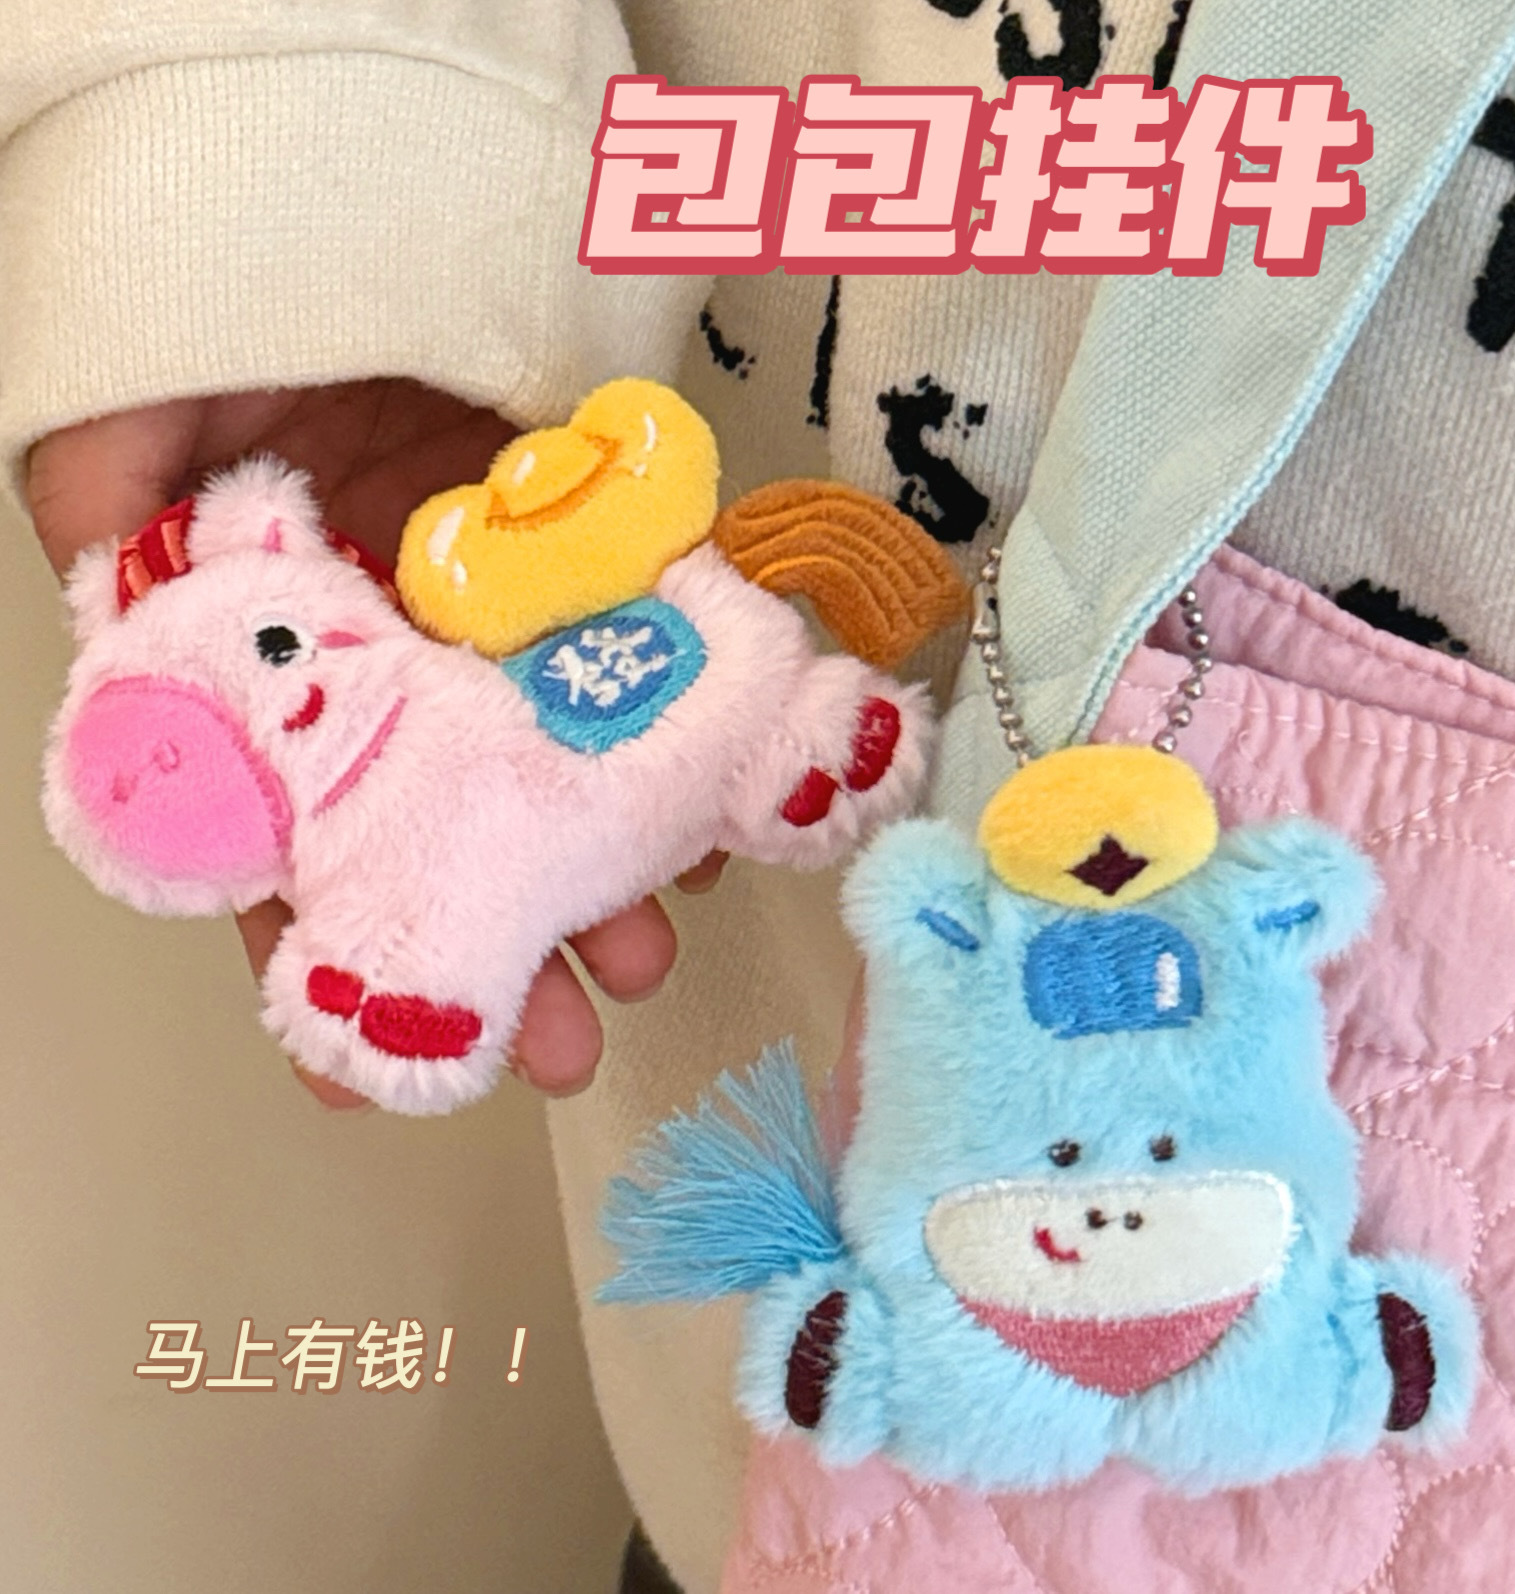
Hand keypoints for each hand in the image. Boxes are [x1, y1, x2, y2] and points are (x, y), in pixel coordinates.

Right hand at [27, 380, 724, 1105]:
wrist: (346, 192)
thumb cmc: (217, 308)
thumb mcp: (118, 435)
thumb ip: (112, 554)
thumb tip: (124, 674)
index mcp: (281, 663)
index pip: (300, 836)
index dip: (334, 955)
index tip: (368, 1070)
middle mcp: (396, 660)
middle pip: (451, 828)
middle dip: (499, 940)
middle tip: (556, 1038)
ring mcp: (500, 613)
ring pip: (556, 765)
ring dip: (600, 862)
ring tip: (640, 947)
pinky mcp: (589, 549)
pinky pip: (640, 658)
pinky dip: (672, 734)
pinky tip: (707, 810)